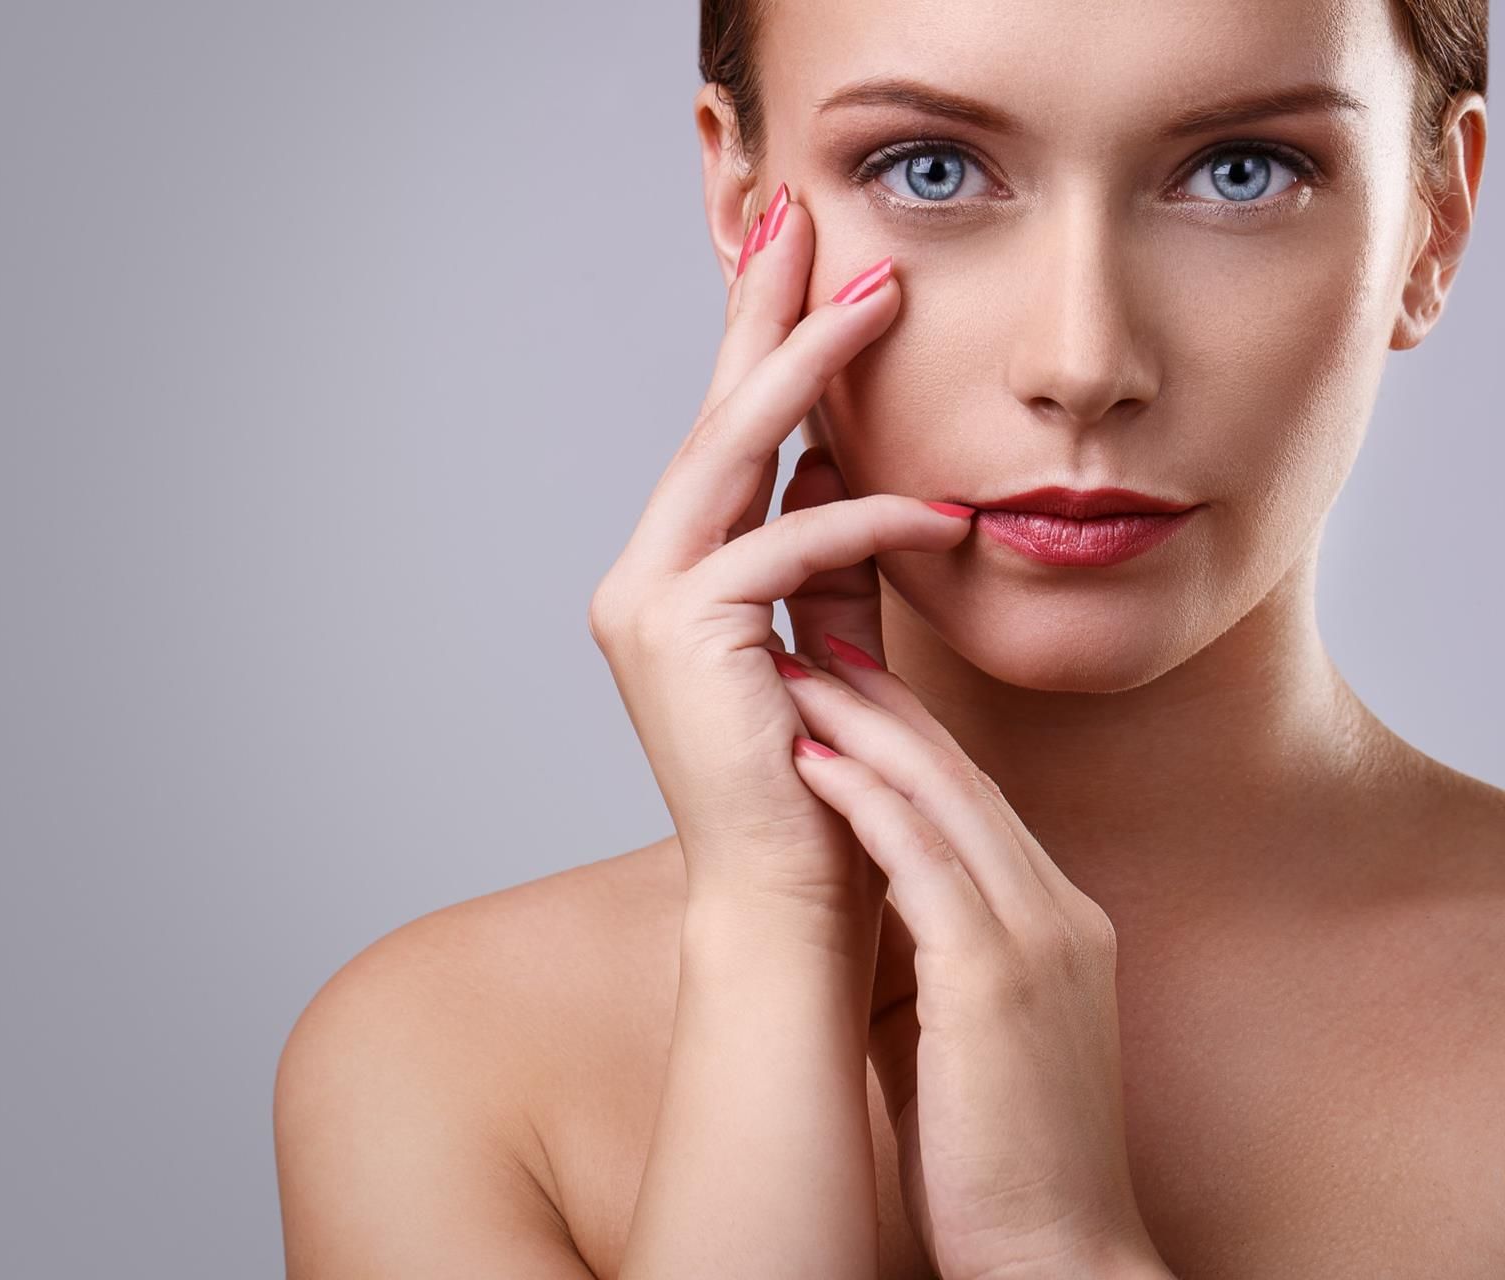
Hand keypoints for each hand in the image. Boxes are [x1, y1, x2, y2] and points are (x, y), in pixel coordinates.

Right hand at [587, 180, 975, 917]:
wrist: (787, 900)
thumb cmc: (817, 783)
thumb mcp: (832, 639)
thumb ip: (830, 556)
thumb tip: (847, 460)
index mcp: (671, 581)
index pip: (722, 443)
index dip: (758, 346)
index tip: (798, 261)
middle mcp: (641, 581)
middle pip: (712, 421)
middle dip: (763, 312)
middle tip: (803, 214)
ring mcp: (647, 603)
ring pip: (730, 454)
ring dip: (809, 367)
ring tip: (877, 291)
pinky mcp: (681, 631)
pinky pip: (785, 543)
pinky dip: (864, 520)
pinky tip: (938, 513)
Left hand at [772, 655, 1169, 1277]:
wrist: (1060, 1258)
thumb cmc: (1001, 1158)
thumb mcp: (975, 1032)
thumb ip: (941, 960)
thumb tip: (871, 917)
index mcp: (1054, 923)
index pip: (974, 800)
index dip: (908, 733)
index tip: (844, 684)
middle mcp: (1057, 911)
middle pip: (960, 773)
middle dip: (883, 700)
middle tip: (813, 638)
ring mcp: (1036, 940)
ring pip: (943, 796)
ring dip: (863, 725)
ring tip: (795, 669)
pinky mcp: (998, 982)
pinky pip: (925, 864)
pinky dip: (868, 803)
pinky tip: (812, 760)